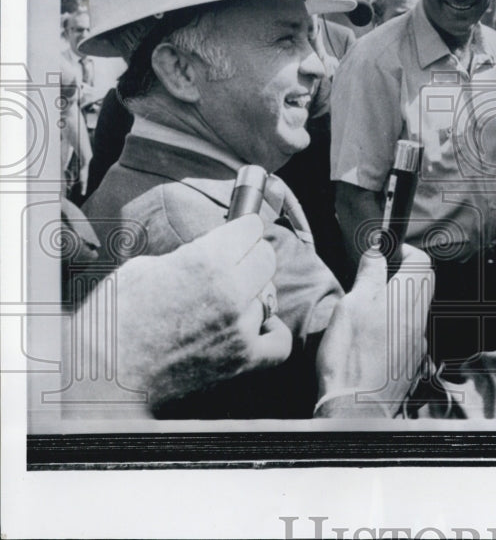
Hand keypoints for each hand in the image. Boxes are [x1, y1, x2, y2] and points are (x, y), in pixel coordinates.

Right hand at [77, 215, 289, 410]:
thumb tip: (206, 253)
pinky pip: (279, 341)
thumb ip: (186, 257)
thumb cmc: (112, 323)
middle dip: (251, 256)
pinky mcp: (243, 361)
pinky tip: (256, 327)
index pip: (251, 229)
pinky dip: (271, 332)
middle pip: (266, 258)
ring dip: (252, 296)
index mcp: (205, 261)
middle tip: (235, 263)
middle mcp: (230, 291)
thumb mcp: (143, 269)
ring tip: (229, 303)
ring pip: (268, 297)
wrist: (104, 379)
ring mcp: (240, 328)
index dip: (243, 229)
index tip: (239, 232)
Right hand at [314, 244, 433, 416]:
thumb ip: (370, 274)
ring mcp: (418, 342)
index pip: (421, 260)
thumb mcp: (353, 305)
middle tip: (374, 278)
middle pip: (422, 282)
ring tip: (367, 309)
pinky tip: (372, 337)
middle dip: (401, 273)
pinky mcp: (412, 360)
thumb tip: (378, 250)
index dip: (402, 250)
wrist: (356, 408)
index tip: (384, 252)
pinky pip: (408, 332)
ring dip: (396, 300)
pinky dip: (394, 325)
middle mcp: (420, 319)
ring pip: (414, 308)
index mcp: (408, 300)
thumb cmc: (351, 356)